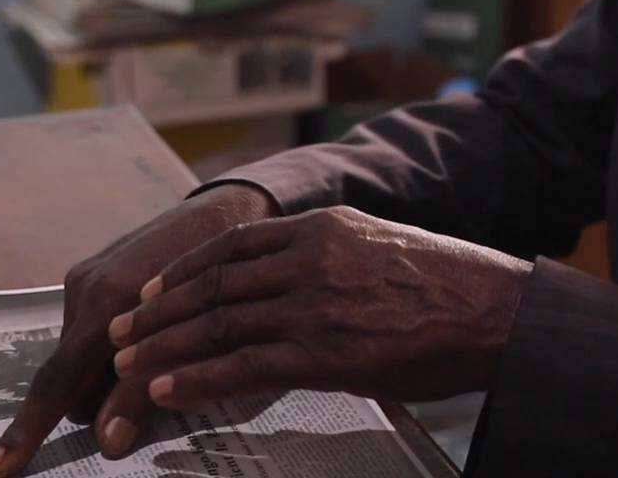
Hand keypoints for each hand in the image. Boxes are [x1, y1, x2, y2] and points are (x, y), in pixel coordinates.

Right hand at [0, 183, 279, 477]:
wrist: (229, 207)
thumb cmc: (224, 274)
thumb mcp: (195, 336)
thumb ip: (145, 389)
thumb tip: (108, 444)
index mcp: (105, 304)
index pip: (55, 385)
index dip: (26, 432)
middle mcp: (84, 290)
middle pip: (73, 382)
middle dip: (100, 400)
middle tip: (153, 391)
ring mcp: (85, 280)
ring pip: (83, 361)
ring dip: (110, 375)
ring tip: (163, 353)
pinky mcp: (94, 275)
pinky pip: (90, 334)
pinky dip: (113, 351)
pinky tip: (153, 335)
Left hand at [107, 205, 531, 409]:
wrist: (497, 312)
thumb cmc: (449, 289)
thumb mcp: (382, 249)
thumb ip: (333, 259)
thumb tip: (297, 282)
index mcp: (324, 228)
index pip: (232, 244)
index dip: (182, 270)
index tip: (150, 291)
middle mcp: (311, 258)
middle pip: (213, 284)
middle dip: (158, 312)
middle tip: (120, 333)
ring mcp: (315, 304)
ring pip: (217, 323)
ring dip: (163, 346)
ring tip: (127, 368)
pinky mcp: (324, 352)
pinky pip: (243, 365)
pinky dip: (196, 377)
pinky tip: (165, 390)